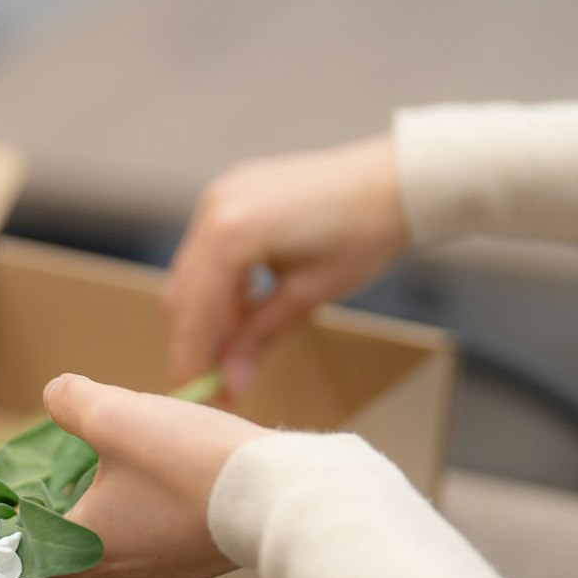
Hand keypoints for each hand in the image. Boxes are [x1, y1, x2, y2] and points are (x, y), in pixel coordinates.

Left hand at [29, 374, 269, 577]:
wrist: (271, 493)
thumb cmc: (185, 460)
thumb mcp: (116, 414)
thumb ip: (72, 401)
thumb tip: (53, 394)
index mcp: (83, 549)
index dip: (6, 571)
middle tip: (22, 552)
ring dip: (77, 572)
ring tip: (69, 540)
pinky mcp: (187, 572)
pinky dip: (118, 563)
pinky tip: (130, 529)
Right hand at [165, 132, 408, 396]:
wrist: (394, 180)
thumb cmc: (362, 235)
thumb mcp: (309, 295)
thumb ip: (259, 337)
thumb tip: (230, 385)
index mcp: (231, 233)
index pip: (195, 310)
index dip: (191, 359)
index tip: (193, 398)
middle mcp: (214, 209)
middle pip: (183, 293)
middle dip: (194, 341)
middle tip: (212, 386)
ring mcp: (219, 196)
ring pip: (192, 274)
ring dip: (205, 317)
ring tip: (231, 358)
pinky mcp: (230, 195)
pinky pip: (208, 251)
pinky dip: (217, 287)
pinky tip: (241, 316)